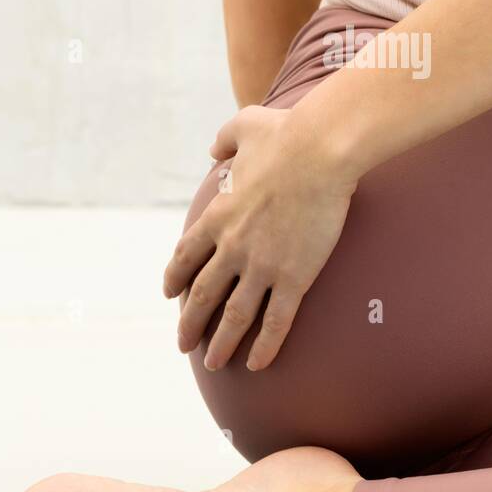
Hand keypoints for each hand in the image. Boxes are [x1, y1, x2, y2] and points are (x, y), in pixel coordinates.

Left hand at [164, 106, 356, 370]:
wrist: (320, 151)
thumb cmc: (288, 134)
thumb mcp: (245, 127)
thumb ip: (224, 140)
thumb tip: (214, 150)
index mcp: (218, 215)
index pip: (187, 256)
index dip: (176, 278)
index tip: (170, 295)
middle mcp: (232, 246)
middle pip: (203, 294)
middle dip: (191, 323)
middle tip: (183, 344)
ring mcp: (262, 265)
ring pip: (235, 315)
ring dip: (222, 344)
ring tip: (215, 365)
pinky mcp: (294, 277)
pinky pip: (276, 321)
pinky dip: (265, 346)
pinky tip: (257, 365)